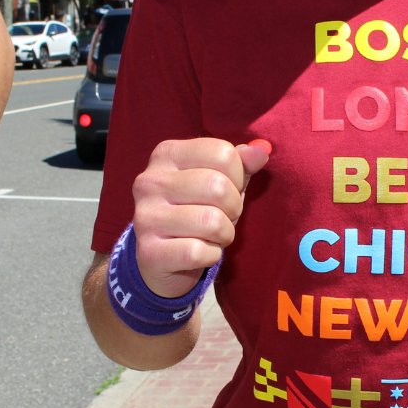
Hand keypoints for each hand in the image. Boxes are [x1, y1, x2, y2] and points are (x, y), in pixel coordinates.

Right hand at [131, 138, 269, 298]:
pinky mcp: (148, 252)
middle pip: (218, 187)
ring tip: (211, 235)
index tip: (228, 190)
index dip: (238, 176)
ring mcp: (145, 216)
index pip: (222, 153)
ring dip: (224, 234)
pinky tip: (198, 252)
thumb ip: (243, 164)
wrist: (163, 257)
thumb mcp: (223, 181)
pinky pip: (199, 252)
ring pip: (211, 222)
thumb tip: (262, 149)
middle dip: (233, 208)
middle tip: (223, 216)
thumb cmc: (198, 211)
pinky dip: (210, 256)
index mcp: (167, 154)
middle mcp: (150, 181)